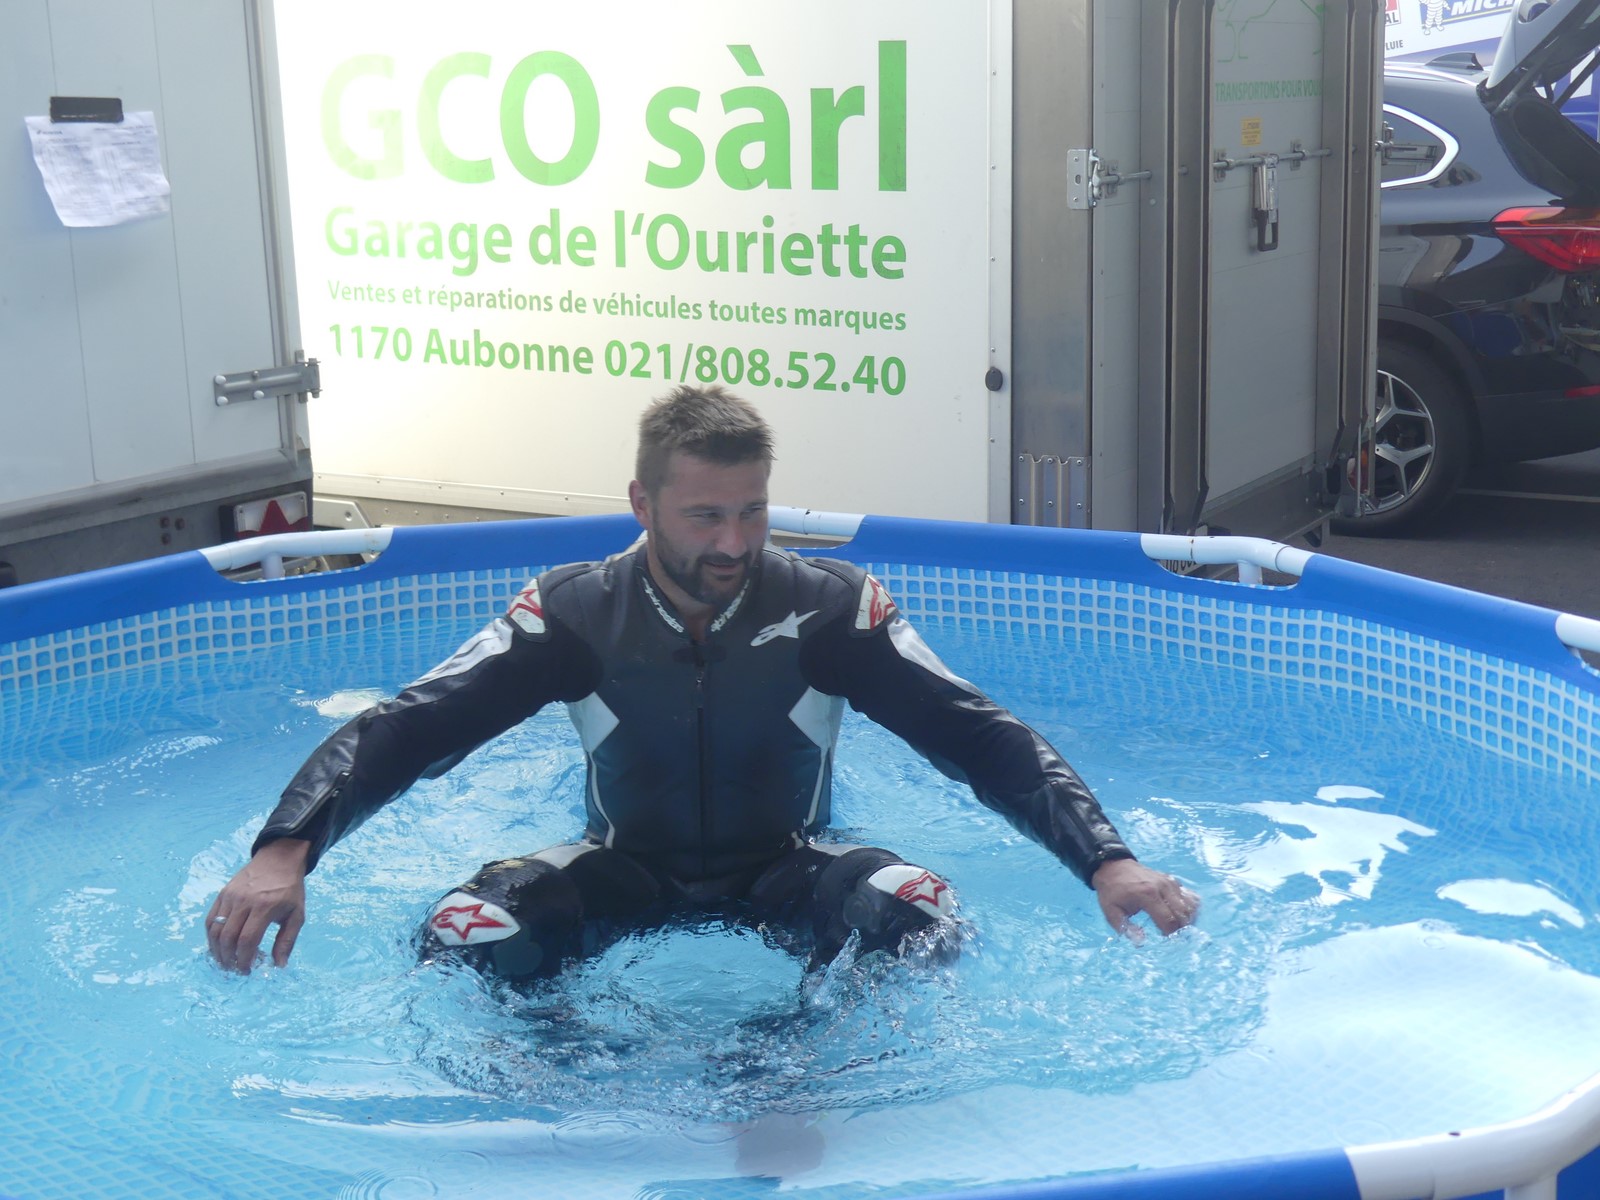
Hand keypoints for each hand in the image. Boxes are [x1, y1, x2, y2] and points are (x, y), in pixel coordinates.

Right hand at [205, 837, 310, 972]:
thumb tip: (279, 965)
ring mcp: (231, 896)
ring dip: (217, 950)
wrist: (279, 860)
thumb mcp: (297, 915)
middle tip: (234, 969)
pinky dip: (211, 936)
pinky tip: (218, 946)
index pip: (247, 939)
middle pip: (228, 937)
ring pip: (215, 930)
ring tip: (225, 962)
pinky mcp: (223, 894)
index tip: (246, 971)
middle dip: (228, 959)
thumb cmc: (290, 889)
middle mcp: (244, 901)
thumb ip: (287, 941)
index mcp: (265, 907)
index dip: (244, 959)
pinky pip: (210, 919)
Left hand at [1091, 857, 1198, 938]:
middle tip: (1174, 937)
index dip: (1170, 935)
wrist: (1113, 866)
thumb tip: (1141, 943)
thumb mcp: (1111, 912)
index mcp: (1147, 895)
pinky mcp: (1172, 880)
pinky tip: (1181, 915)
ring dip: (1188, 919)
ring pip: (1190, 905)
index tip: (1166, 940)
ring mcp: (1169, 882)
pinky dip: (1190, 907)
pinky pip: (1189, 895)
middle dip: (1181, 929)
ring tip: (1178, 928)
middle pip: (1183, 914)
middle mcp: (1162, 887)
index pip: (1168, 920)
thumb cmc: (1112, 891)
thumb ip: (1126, 929)